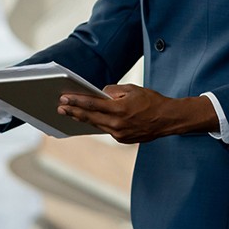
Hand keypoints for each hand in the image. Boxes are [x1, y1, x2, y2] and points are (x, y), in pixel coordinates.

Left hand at [56, 84, 216, 143]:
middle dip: (73, 111)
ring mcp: (120, 134)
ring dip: (82, 119)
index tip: (64, 98)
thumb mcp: (132, 89)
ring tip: (69, 113)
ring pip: (96, 125)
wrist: (168, 119)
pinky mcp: (123, 139)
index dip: (76, 101)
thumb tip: (99, 93)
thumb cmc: (151, 101)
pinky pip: (106, 130)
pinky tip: (88, 119)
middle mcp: (118, 124)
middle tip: (60, 107)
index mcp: (120, 109)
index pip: (92, 104)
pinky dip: (97, 124)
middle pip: (90, 117)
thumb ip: (113, 90)